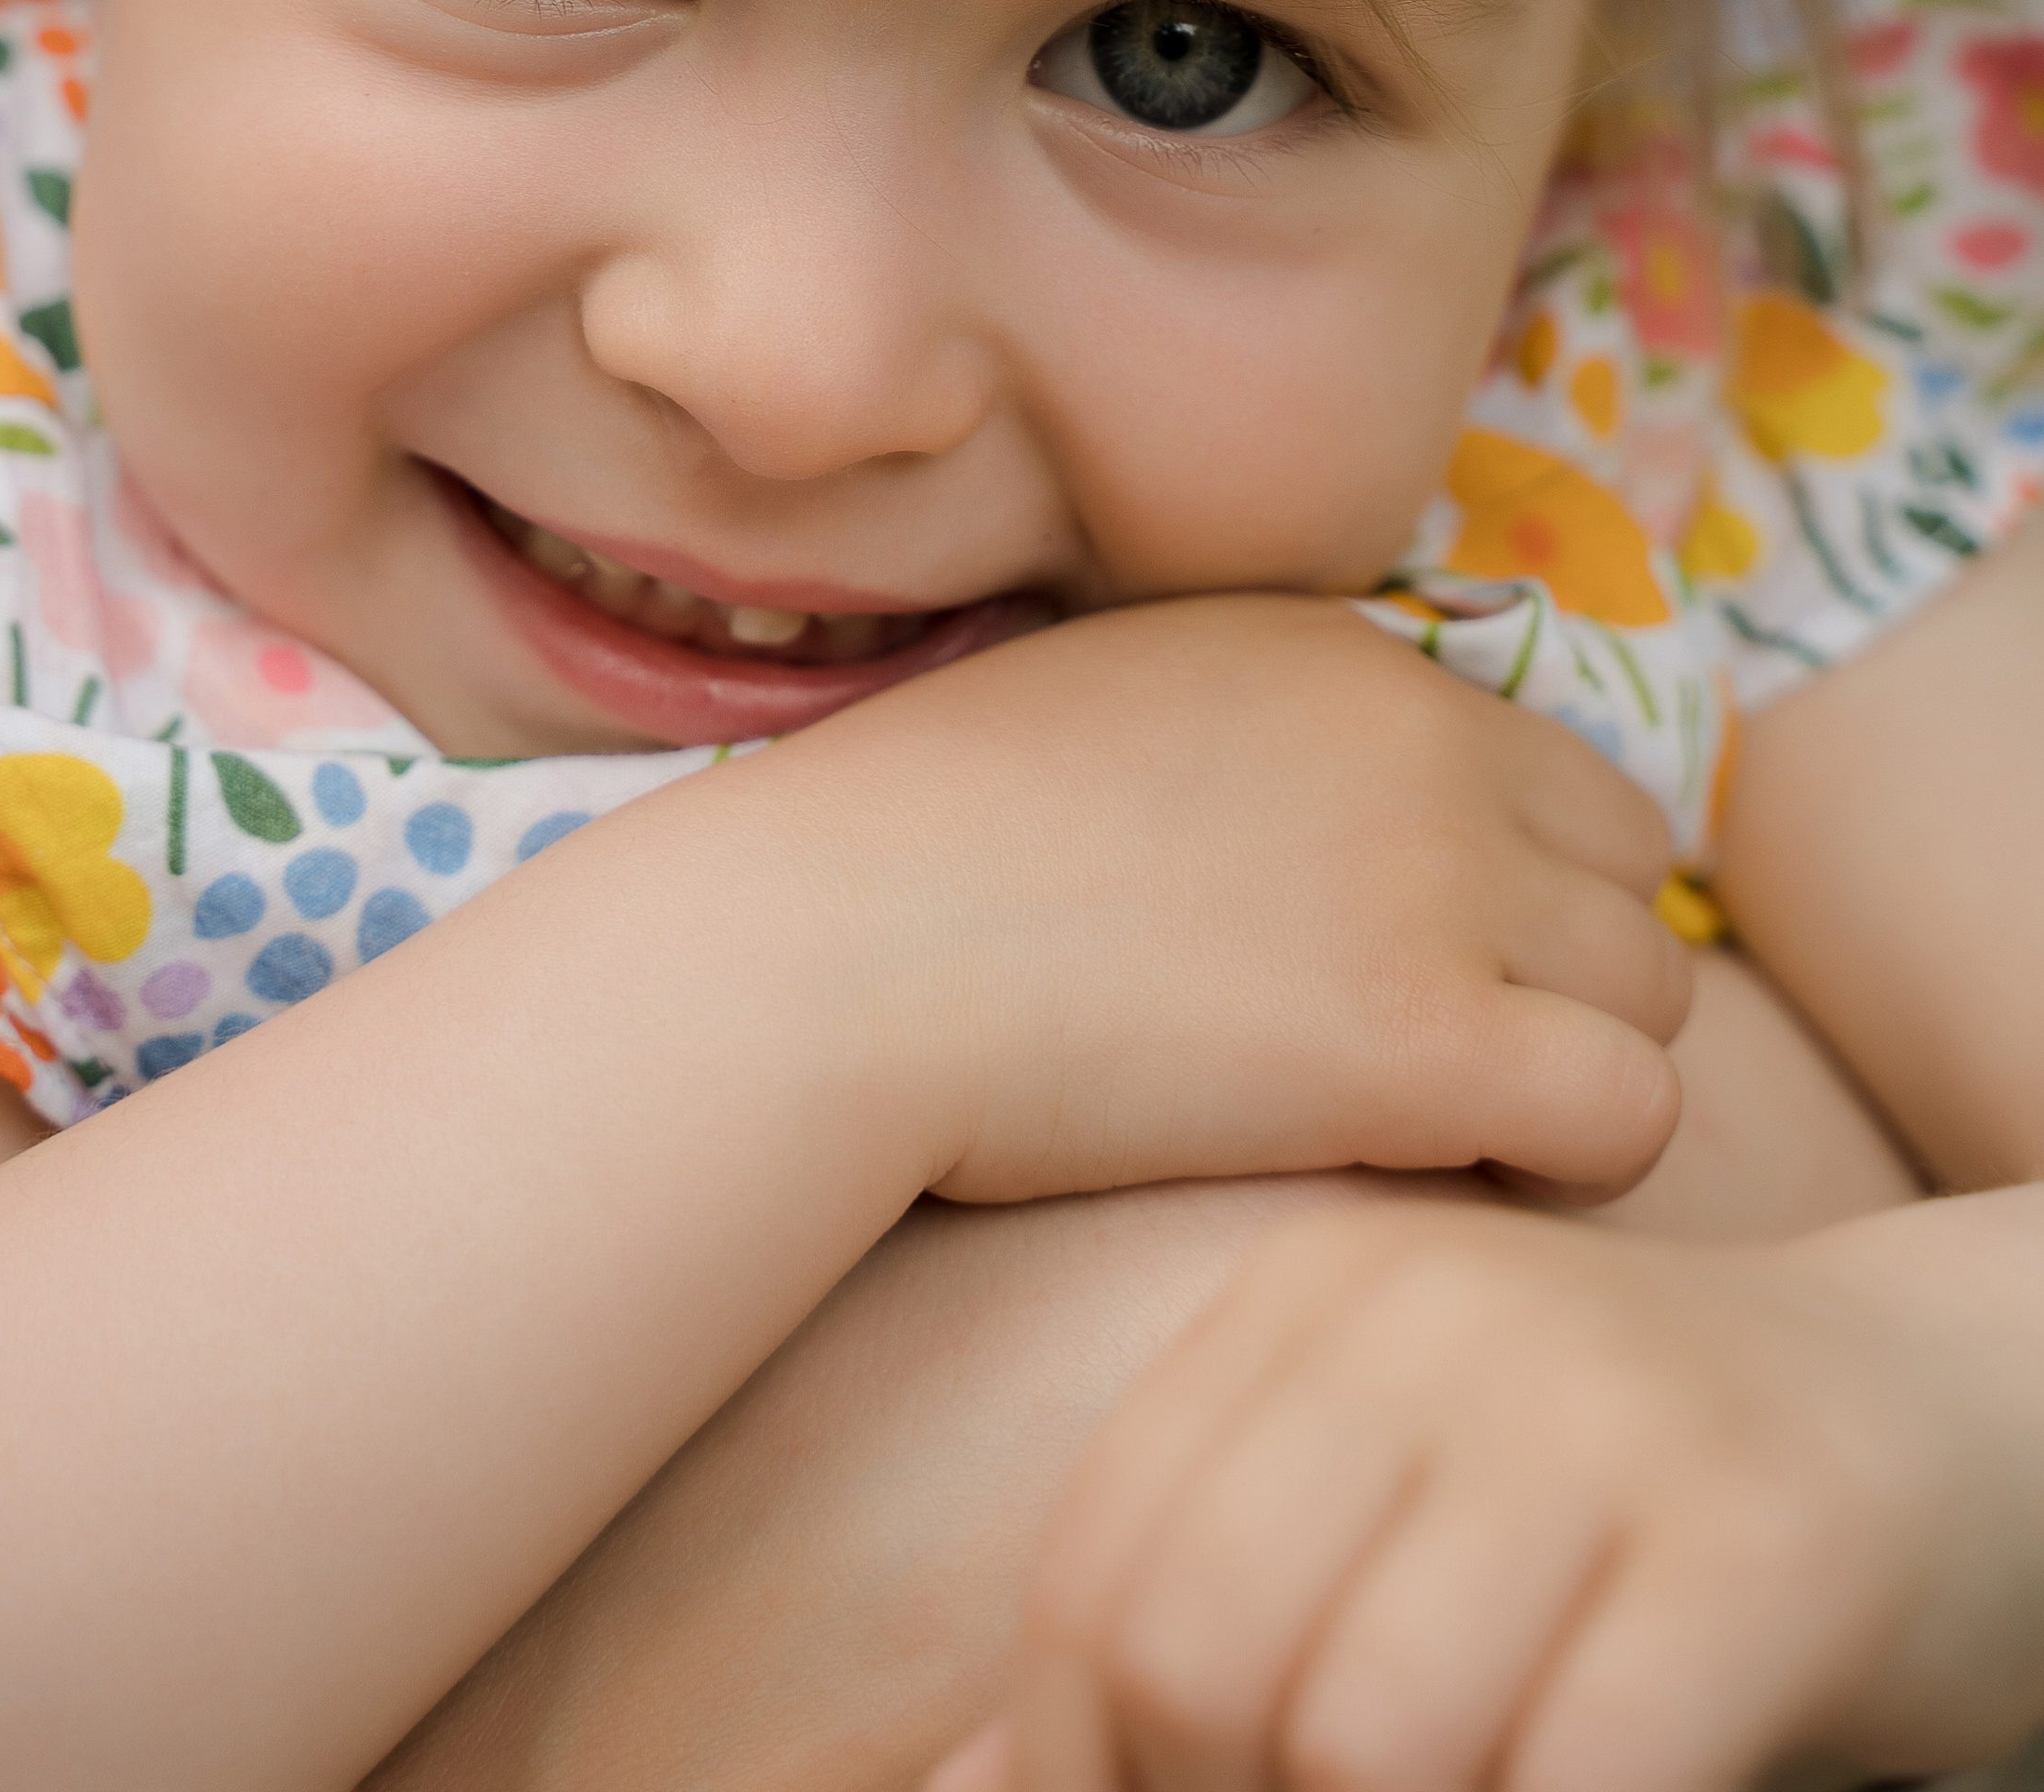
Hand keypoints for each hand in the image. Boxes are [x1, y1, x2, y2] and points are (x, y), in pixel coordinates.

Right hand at [750, 597, 1691, 1208]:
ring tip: (1431, 1130)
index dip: (1518, 890)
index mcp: (1345, 652)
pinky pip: (1631, 1114)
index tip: (1420, 969)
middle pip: (1636, 878)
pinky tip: (1439, 1175)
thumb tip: (1313, 822)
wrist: (833, 948)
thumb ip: (1254, 737)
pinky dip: (1566, 1162)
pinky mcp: (1430, 1040)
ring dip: (1570, 1072)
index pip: (1557, 773)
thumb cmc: (917, 855)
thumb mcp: (1110, 708)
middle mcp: (1423, 741)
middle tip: (1439, 1061)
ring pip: (1656, 997)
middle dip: (1566, 978)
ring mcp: (1439, 882)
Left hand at [926, 1198, 2043, 1791]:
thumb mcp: (1388, 1512)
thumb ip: (1187, 1628)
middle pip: (1202, 1660)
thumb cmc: (1624, 1505)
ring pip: (1368, 1739)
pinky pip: (1572, 1777)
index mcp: (1313, 1295)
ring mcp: (1605, 1413)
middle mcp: (1438, 1315)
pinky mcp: (1763, 1542)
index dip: (1083, 1771)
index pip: (1096, 1579)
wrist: (1956, 1415)